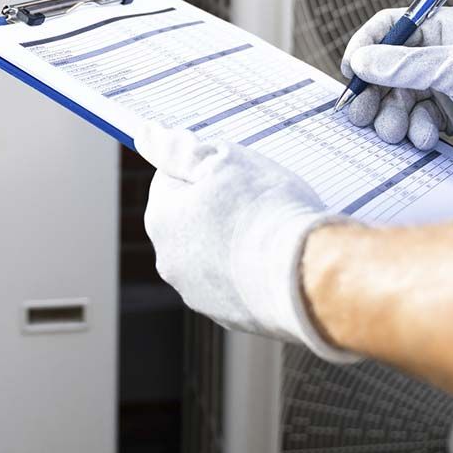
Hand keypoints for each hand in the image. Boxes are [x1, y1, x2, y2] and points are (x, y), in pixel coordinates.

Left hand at [135, 124, 357, 361]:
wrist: (307, 277)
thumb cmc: (265, 211)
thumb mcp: (222, 160)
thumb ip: (178, 148)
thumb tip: (145, 134)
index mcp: (161, 219)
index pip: (170, 179)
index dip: (203, 168)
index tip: (232, 169)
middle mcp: (171, 261)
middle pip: (192, 218)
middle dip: (219, 205)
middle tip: (257, 197)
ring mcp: (201, 295)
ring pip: (215, 252)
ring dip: (236, 239)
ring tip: (273, 230)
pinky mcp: (233, 318)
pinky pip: (240, 283)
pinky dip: (254, 271)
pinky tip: (279, 261)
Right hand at [341, 7, 452, 164]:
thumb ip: (406, 66)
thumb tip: (361, 61)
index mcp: (441, 30)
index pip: (389, 27)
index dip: (366, 46)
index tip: (351, 70)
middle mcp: (437, 56)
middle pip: (386, 71)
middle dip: (373, 94)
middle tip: (361, 114)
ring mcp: (441, 88)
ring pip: (397, 101)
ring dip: (393, 118)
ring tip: (397, 132)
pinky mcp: (447, 118)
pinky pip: (414, 123)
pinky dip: (415, 132)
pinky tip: (428, 139)